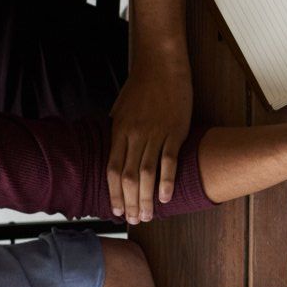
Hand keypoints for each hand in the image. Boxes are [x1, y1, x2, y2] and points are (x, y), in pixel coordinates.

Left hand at [108, 48, 193, 223]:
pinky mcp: (174, 131)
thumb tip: (115, 148)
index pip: (113, 170)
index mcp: (119, 132)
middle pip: (128, 177)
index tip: (116, 211)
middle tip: (134, 220)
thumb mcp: (121, 108)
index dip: (114, 193)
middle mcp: (134, 136)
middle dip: (130, 202)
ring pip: (146, 173)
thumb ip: (118, 131)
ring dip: (146, 198)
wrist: (161, 65)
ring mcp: (155, 134)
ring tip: (148, 216)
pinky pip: (168, 161)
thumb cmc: (142, 85)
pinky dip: (166, 181)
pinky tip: (166, 197)